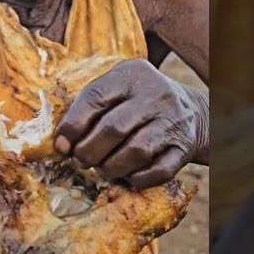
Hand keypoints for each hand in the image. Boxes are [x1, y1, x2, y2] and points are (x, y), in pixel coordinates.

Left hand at [53, 58, 202, 187]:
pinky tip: (127, 176)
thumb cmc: (137, 103)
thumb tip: (61, 144)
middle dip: (89, 151)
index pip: (95, 97)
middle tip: (80, 160)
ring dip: (111, 167)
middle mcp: (155, 94)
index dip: (72, 126)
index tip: (61, 145)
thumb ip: (88, 108)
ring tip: (101, 168)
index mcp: (131, 75)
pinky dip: (137, 179)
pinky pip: (158, 171)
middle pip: (113, 128)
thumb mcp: (117, 90)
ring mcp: (173, 121)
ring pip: (135, 152)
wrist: (192, 111)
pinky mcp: (184, 147)